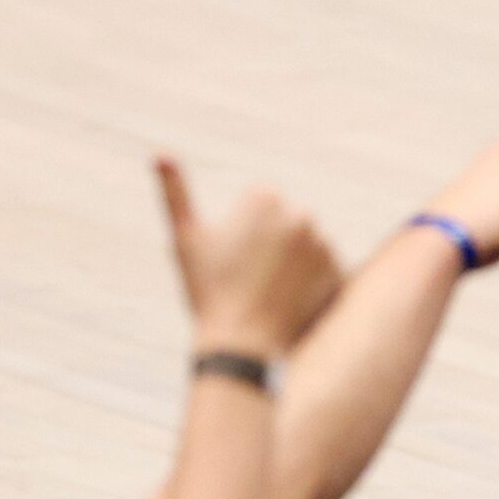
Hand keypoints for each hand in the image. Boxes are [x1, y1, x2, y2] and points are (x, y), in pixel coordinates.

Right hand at [158, 161, 344, 360]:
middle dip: (271, 249)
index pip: (260, 208)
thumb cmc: (208, 293)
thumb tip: (158, 153)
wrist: (242, 346)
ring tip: (268, 294)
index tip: (233, 261)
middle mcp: (300, 213)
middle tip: (250, 281)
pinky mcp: (339, 270)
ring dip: (291, 267)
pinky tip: (289, 304)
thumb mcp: (186, 241)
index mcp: (265, 198)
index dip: (242, 237)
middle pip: (285, 227)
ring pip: (305, 250)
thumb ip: (174, 192)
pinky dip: (309, 287)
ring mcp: (323, 242)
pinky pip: (324, 273)